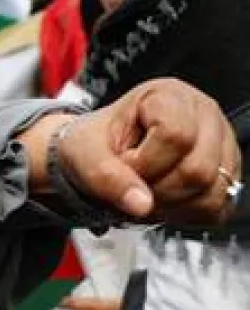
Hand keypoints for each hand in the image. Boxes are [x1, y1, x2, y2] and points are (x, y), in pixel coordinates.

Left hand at [56, 79, 239, 225]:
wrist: (97, 154)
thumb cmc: (94, 142)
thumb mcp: (82, 152)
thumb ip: (104, 175)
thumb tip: (140, 204)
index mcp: (169, 96)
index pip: (176, 136)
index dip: (144, 162)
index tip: (123, 164)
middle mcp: (204, 116)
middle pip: (198, 169)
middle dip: (156, 189)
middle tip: (132, 183)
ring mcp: (221, 146)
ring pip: (211, 192)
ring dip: (170, 204)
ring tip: (145, 190)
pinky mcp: (227, 175)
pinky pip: (217, 208)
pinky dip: (184, 213)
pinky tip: (163, 199)